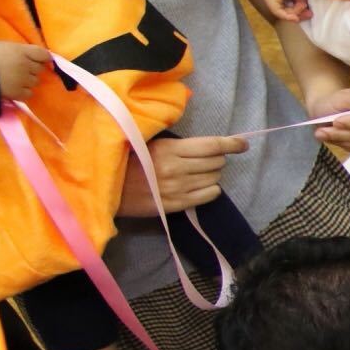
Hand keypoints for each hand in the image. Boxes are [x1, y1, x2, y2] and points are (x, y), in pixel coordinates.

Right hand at [0, 39, 48, 101]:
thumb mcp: (0, 46)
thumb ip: (16, 50)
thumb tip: (25, 54)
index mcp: (21, 51)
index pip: (43, 54)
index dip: (44, 58)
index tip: (43, 61)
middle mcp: (26, 65)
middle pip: (39, 69)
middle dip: (32, 70)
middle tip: (21, 70)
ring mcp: (23, 80)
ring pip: (35, 82)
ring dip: (28, 81)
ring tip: (16, 80)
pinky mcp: (18, 93)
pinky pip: (29, 94)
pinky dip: (24, 92)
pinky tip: (15, 89)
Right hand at [116, 134, 250, 216]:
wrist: (106, 189)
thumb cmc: (127, 161)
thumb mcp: (149, 144)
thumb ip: (176, 145)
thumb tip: (207, 145)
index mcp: (169, 149)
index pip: (211, 145)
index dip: (231, 144)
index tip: (243, 144)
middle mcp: (177, 168)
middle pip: (216, 162)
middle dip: (216, 159)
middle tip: (204, 159)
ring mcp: (178, 189)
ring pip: (215, 179)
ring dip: (212, 174)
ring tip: (197, 173)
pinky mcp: (176, 205)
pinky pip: (209, 195)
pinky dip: (210, 189)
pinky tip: (199, 186)